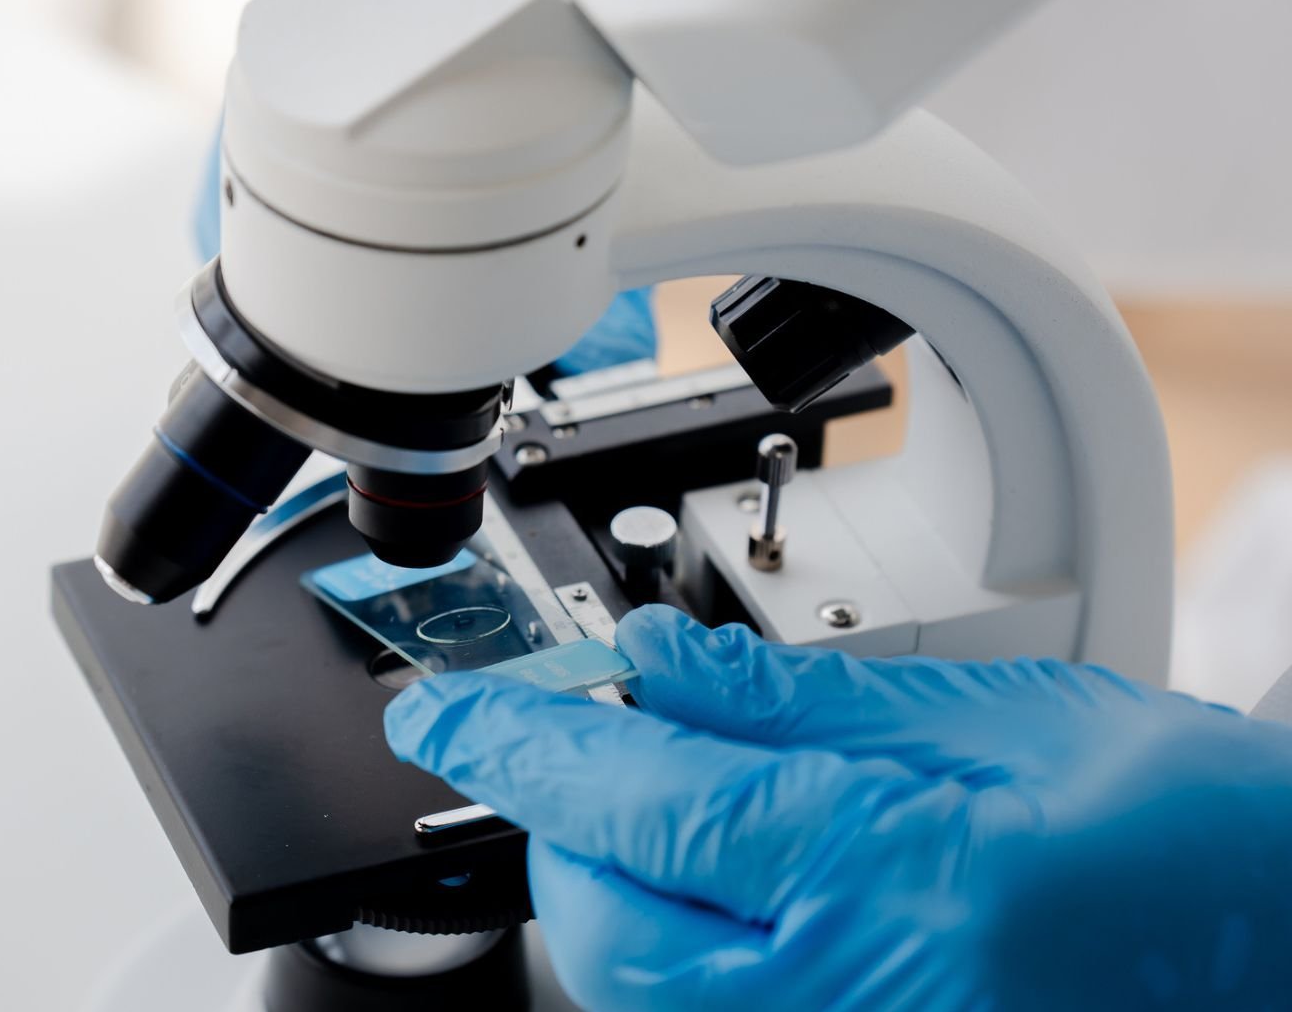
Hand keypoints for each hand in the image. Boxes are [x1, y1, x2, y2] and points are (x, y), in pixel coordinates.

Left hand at [384, 605, 1291, 1010]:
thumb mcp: (997, 718)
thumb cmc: (1197, 833)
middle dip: (560, 834)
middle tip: (567, 745)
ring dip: (614, 892)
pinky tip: (718, 881)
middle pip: (608, 934)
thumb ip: (794, 701)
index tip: (441, 713)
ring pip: (646, 996)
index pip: (638, 807)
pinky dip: (681, 946)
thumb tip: (648, 662)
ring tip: (651, 801)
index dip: (515, 748)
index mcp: (904, 885)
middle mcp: (868, 1005)